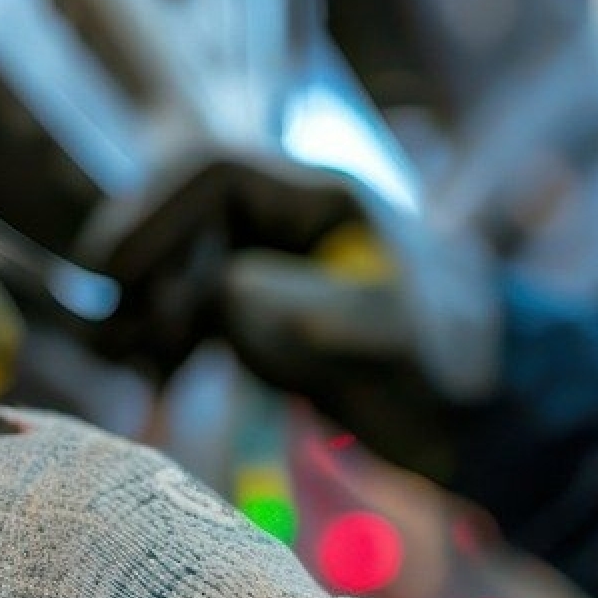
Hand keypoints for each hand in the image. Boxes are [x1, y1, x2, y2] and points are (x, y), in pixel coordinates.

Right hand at [78, 151, 500, 478]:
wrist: (486, 424)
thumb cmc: (445, 372)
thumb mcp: (372, 337)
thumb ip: (288, 304)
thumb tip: (216, 294)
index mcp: (323, 196)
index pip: (211, 174)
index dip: (152, 216)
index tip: (115, 276)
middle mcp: (291, 218)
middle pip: (181, 211)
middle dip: (139, 264)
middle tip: (111, 330)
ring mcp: (275, 263)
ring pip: (178, 261)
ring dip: (144, 305)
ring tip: (128, 362)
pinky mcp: (267, 312)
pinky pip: (192, 308)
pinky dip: (166, 338)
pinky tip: (157, 379)